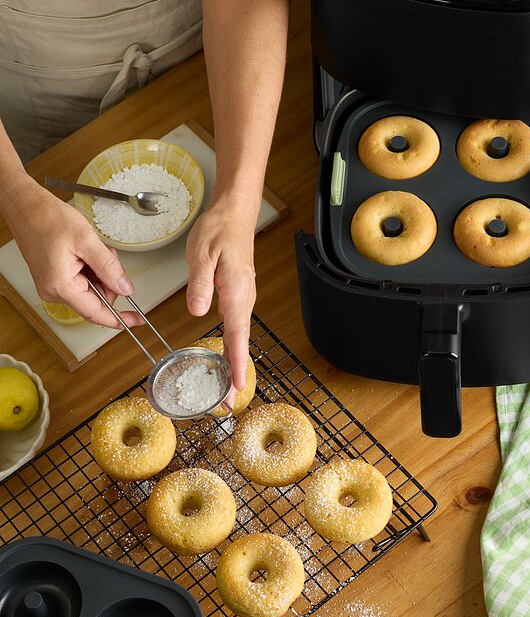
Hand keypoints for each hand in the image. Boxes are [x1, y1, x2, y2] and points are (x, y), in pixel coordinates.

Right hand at [5, 177, 143, 328]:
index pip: (96, 313)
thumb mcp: (87, 241)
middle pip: (96, 300)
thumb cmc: (48, 218)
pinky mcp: (53, 279)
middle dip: (108, 280)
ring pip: (91, 290)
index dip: (119, 318)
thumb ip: (109, 268)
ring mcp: (52, 286)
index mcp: (61, 286)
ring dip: (99, 272)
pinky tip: (83, 252)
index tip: (136, 320)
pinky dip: (89, 268)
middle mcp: (54, 291)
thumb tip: (124, 288)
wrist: (26, 207)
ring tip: (90, 250)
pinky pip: (81, 282)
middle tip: (106, 256)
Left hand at [185, 198, 255, 392]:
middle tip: (227, 400)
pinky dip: (233, 346)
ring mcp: (242, 298)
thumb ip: (200, 284)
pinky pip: (237, 327)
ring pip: (239, 336)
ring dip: (234, 362)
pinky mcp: (238, 296)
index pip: (237, 334)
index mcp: (236, 292)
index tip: (236, 387)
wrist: (234, 215)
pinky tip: (226, 357)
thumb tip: (198, 310)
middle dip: (236, 372)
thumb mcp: (203, 254)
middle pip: (241, 342)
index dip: (237, 363)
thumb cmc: (219, 231)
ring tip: (226, 387)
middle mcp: (243, 299)